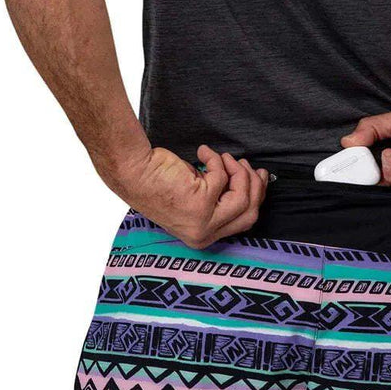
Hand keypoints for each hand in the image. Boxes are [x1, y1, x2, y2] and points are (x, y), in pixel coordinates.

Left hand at [103, 144, 268, 248]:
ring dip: (238, 172)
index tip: (256, 177)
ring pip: (242, 199)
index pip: (244, 222)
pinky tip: (202, 152)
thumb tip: (253, 180)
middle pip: (250, 215)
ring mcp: (202, 222)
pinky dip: (216, 160)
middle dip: (254, 187)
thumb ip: (222, 198)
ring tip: (224, 158)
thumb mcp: (197, 197)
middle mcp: (203, 234)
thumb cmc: (160, 180)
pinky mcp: (200, 203)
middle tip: (245, 165)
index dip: (255, 198)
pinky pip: (223, 178)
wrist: (134, 171)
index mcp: (202, 236)